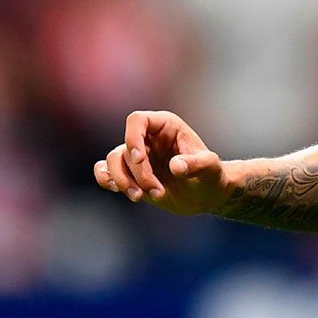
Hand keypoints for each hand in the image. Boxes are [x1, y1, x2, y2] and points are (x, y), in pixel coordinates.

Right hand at [93, 110, 229, 216]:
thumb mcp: (211, 169)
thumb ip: (197, 164)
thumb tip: (176, 166)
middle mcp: (149, 138)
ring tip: (142, 197)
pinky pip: (105, 170)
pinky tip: (116, 189)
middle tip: (156, 191)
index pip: (137, 120)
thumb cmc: (212, 176)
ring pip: (113, 161)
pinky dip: (106, 179)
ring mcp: (138, 155)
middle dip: (137, 173)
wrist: (206, 195)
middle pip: (125, 148)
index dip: (133, 138)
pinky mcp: (130, 173)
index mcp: (167, 126)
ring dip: (123, 182)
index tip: (140, 160)